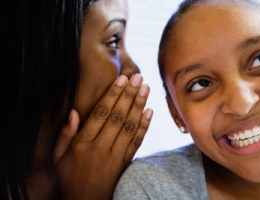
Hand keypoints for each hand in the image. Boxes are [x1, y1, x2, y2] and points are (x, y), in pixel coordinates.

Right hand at [53, 74, 151, 199]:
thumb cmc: (70, 177)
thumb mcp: (59, 157)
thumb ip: (65, 134)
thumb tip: (74, 111)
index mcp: (82, 144)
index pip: (100, 114)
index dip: (112, 95)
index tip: (121, 80)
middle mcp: (100, 148)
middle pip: (117, 116)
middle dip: (129, 95)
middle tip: (138, 77)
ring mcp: (115, 155)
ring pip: (129, 126)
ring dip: (139, 106)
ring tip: (145, 88)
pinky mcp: (126, 162)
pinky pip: (137, 142)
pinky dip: (144, 126)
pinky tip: (150, 111)